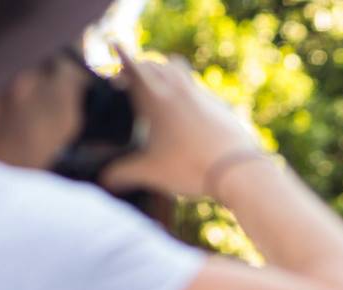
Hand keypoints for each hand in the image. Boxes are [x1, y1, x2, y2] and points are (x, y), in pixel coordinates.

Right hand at [100, 44, 261, 199]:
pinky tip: (187, 110)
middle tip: (131, 80)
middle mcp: (176, 88)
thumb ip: (123, 174)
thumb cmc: (190, 166)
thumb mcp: (150, 172)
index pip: (132, 65)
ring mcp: (200, 93)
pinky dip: (187, 91)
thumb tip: (105, 181)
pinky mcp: (219, 104)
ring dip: (165, 71)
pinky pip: (198, 88)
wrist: (238, 170)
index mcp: (154, 96)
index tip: (115, 54)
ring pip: (178, 68)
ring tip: (159, 87)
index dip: (121, 57)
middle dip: (141, 67)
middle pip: (154, 63)